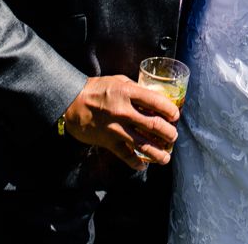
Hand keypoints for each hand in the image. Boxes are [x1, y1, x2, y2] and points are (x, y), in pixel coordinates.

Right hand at [61, 75, 180, 169]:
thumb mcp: (118, 81)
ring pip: (143, 144)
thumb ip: (135, 89)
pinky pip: (125, 155)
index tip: (176, 116)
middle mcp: (124, 111)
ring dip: (158, 153)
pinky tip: (143, 165)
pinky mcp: (108, 141)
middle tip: (173, 136)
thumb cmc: (96, 89)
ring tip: (166, 157)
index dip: (170, 110)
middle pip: (154, 125)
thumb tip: (153, 97)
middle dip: (169, 133)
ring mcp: (116, 128)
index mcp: (127, 93)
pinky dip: (136, 163)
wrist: (71, 102)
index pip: (156, 102)